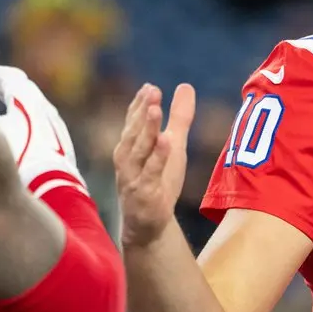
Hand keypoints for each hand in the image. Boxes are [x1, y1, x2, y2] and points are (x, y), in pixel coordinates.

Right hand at [0, 63, 84, 195]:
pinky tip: (17, 138)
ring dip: (16, 104)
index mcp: (29, 101)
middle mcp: (46, 111)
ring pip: (34, 109)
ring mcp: (57, 131)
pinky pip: (40, 127)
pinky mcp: (62, 149)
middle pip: (24, 90)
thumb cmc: (15, 163)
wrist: (51, 194)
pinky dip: (26, 123)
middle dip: (3, 84)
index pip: (8, 77)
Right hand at [113, 82, 195, 248]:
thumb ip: (179, 118)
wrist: (149, 226)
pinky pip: (150, 173)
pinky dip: (156, 157)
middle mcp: (127, 160)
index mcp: (131, 146)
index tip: (150, 87)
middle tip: (152, 91)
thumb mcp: (173, 146)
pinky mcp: (144, 194)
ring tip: (155, 110)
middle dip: (142, 111)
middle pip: (134, 131)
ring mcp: (133, 177)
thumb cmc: (158, 182)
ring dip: (146, 130)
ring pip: (138, 150)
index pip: (133, 121)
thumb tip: (185, 86)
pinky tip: (165, 141)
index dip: (140, 104)